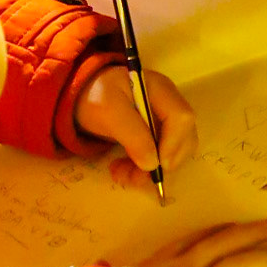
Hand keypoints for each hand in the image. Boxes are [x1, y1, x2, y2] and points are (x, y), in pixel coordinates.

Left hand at [75, 66, 196, 189]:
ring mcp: (165, 120)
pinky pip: (161, 155)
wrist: (82, 96)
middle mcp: (169, 104)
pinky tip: (123, 170)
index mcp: (161, 89)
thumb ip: (132, 135)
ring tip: (121, 175)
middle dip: (161, 162)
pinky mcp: (158, 134)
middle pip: (184, 137)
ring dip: (149, 169)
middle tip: (134, 177)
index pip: (181, 117)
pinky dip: (143, 168)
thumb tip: (152, 164)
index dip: (174, 144)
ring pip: (173, 151)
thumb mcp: (108, 111)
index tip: (156, 165)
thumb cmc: (95, 96)